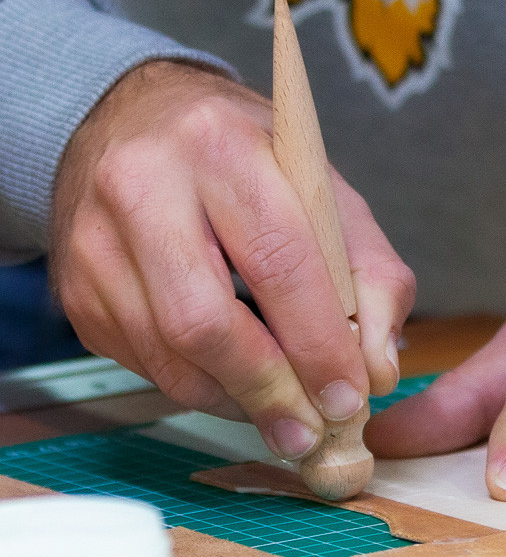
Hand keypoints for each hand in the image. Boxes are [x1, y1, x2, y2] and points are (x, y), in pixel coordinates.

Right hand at [51, 60, 414, 459]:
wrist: (136, 123)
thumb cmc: (249, 163)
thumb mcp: (327, 193)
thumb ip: (373, 276)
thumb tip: (378, 369)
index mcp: (222, 147)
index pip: (277, 264)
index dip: (318, 345)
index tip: (350, 398)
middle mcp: (143, 186)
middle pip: (205, 323)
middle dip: (270, 391)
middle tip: (312, 433)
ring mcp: (96, 242)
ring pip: (171, 359)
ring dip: (237, 402)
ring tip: (285, 417)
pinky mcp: (77, 290)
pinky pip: (146, 367)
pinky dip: (203, 390)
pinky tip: (237, 383)